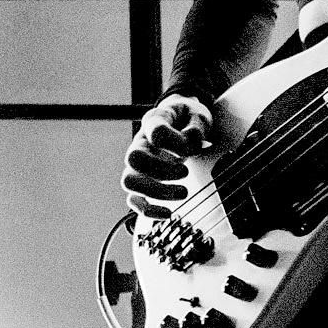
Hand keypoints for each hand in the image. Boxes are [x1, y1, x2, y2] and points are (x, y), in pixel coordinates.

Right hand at [122, 93, 214, 212]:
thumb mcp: (198, 114)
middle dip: (162, 170)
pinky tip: (168, 213)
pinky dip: (148, 210)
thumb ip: (196, 125)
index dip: (174, 142)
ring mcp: (138, 163)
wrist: (182, 122)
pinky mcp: (142, 181)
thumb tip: (191, 139)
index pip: (156, 131)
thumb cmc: (189, 119)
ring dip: (156, 191)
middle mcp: (141, 143)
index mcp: (154, 122)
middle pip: (134, 158)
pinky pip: (134, 200)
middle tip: (186, 172)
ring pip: (130, 181)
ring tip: (183, 192)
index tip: (191, 147)